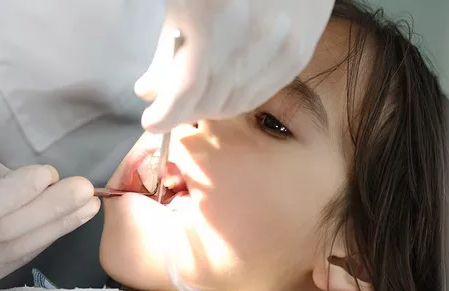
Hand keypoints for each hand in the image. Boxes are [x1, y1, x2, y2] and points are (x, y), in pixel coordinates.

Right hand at [0, 145, 99, 290]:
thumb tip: (44, 184)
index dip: (19, 191)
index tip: (50, 173)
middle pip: (9, 233)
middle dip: (55, 209)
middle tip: (88, 190)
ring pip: (19, 251)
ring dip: (59, 226)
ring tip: (88, 207)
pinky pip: (17, 261)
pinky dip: (43, 240)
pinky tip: (65, 223)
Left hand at [135, 0, 334, 132]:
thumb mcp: (183, 3)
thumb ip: (166, 51)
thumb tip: (150, 92)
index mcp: (213, 15)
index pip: (186, 89)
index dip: (166, 114)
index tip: (152, 122)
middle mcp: (251, 37)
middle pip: (211, 100)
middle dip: (185, 111)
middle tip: (170, 107)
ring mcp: (280, 48)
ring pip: (237, 102)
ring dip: (210, 108)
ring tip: (195, 99)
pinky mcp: (297, 54)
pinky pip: (262, 94)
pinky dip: (237, 99)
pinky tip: (223, 91)